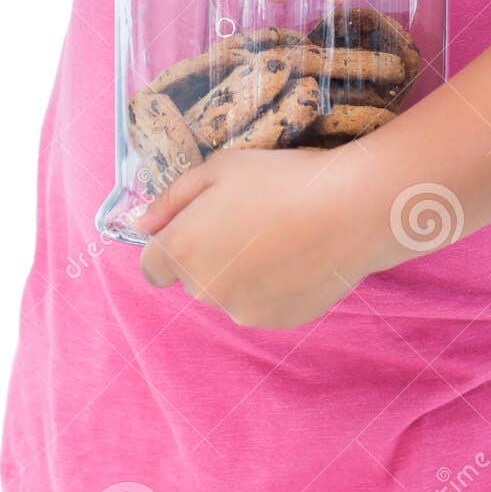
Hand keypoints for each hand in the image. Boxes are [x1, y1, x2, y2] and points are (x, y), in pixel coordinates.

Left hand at [130, 144, 385, 328]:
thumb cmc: (280, 178)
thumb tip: (141, 224)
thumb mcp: (218, 169)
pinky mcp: (276, 322)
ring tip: (278, 236)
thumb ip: (171, 199)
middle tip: (247, 220)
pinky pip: (261, 304)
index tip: (199, 224)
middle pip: (192, 278)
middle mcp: (205, 290)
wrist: (349, 209)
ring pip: (228, 292)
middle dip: (209, 254)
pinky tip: (297, 255)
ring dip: (239, 272)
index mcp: (183, 250)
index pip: (151, 266)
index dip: (170, 245)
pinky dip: (270, 286)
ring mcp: (242, 311)